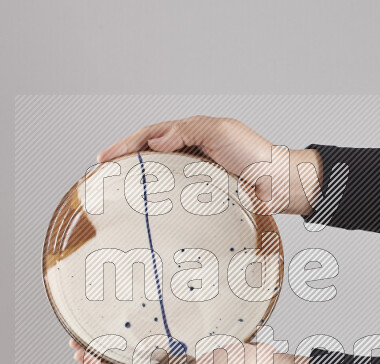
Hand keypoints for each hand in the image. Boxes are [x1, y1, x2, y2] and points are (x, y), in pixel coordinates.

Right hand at [97, 116, 321, 215]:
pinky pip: (174, 203)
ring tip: (116, 196)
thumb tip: (154, 141)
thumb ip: (186, 131)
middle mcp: (189, 157)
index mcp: (191, 136)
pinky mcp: (201, 202)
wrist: (279, 185)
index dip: (125, 145)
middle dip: (123, 165)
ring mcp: (193, 180)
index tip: (103, 158)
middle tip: (100, 177)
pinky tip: (145, 215)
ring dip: (137, 187)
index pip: (150, 136)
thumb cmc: (254, 155)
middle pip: (148, 158)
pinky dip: (157, 208)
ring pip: (159, 181)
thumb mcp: (220, 131)